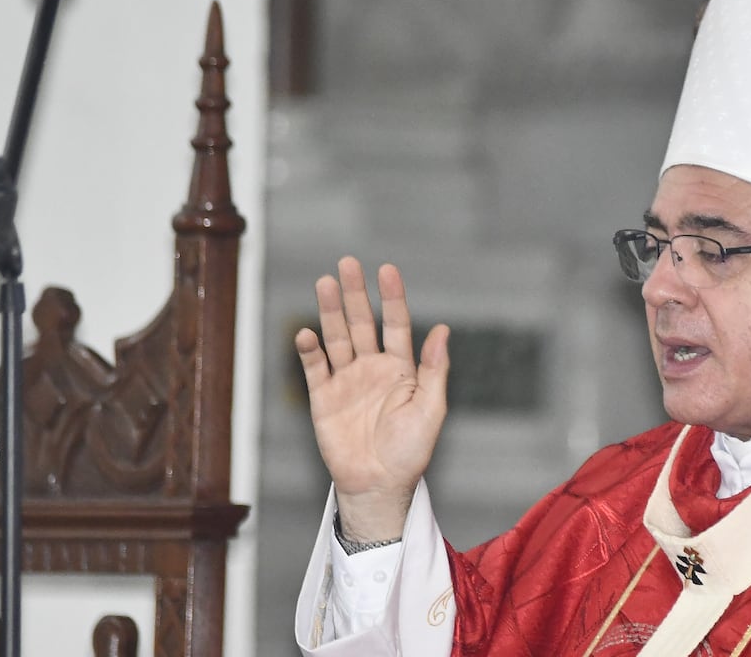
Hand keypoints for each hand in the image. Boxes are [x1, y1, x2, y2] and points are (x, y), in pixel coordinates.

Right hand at [296, 256, 450, 541]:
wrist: (380, 485)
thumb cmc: (411, 451)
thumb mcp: (431, 408)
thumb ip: (434, 369)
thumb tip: (443, 329)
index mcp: (401, 368)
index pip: (396, 324)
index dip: (392, 297)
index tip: (387, 269)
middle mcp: (372, 368)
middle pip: (362, 322)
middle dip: (355, 294)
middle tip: (347, 264)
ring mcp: (347, 380)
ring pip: (337, 337)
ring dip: (329, 312)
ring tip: (325, 283)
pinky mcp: (323, 398)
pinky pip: (315, 368)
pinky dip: (310, 350)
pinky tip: (308, 333)